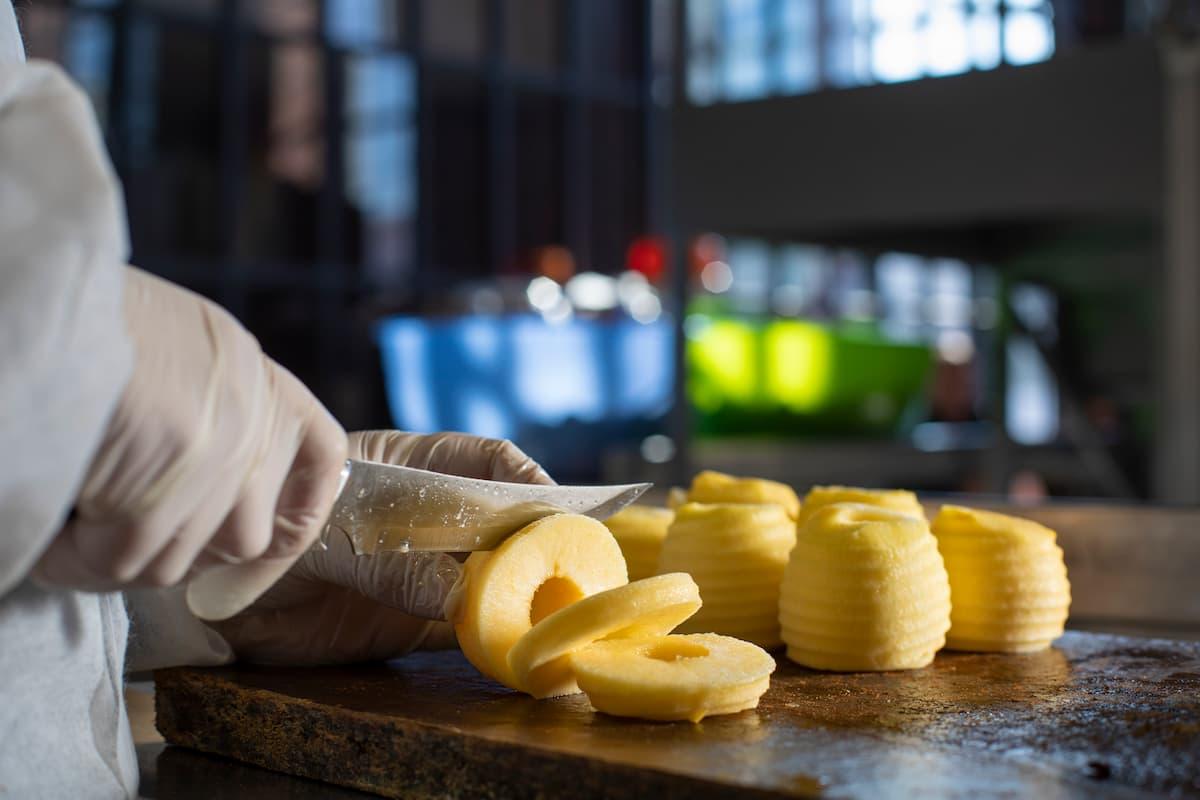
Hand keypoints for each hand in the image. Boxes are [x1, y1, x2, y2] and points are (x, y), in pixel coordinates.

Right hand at [33, 268, 346, 617]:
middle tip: (116, 527)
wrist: (45, 289)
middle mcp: (251, 420)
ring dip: (118, 553)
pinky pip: (121, 560)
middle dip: (179, 545)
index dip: (302, 509)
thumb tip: (195, 488)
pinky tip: (50, 534)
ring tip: (70, 519)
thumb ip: (216, 410)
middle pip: (243, 536)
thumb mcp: (184, 347)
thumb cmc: (96, 321)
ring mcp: (213, 458)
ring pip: (178, 559)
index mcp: (260, 377)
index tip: (271, 544)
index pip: (324, 458)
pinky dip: (75, 558)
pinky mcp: (160, 491)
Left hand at [211, 430, 552, 664]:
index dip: (523, 476)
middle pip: (499, 520)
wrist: (210, 600)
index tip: (556, 501)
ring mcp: (424, 569)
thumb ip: (389, 564)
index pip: (482, 461)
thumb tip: (461, 595)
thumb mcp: (325, 539)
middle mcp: (428, 518)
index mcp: (410, 468)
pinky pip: (466, 625)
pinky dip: (492, 634)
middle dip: (537, 536)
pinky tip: (514, 640)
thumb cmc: (265, 534)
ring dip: (521, 589)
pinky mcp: (413, 621)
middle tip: (571, 560)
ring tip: (553, 605)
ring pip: (491, 574)